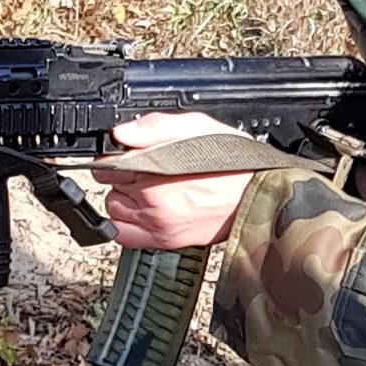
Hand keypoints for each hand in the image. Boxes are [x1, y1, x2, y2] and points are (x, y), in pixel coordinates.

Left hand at [96, 112, 259, 256]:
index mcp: (154, 168)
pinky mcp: (165, 240)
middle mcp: (151, 199)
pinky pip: (124, 237)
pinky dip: (125, 226)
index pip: (107, 163)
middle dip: (122, 176)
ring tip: (146, 192)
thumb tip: (121, 134)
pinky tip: (142, 214)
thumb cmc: (234, 163)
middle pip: (109, 186)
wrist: (259, 195)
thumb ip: (154, 126)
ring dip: (123, 200)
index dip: (117, 156)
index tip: (131, 155)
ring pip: (113, 211)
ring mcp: (157, 223)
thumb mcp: (197, 126)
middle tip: (146, 171)